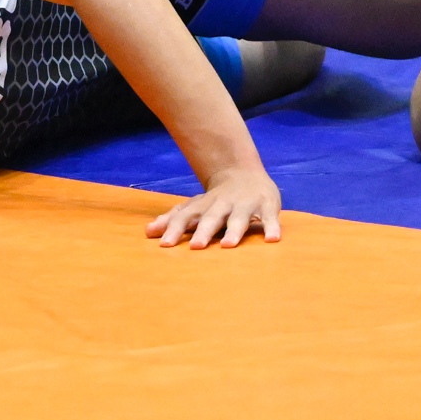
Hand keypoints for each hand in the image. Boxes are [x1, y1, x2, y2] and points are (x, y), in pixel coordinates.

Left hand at [147, 165, 281, 249]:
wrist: (244, 173)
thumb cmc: (215, 199)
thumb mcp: (195, 206)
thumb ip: (174, 219)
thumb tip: (148, 232)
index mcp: (204, 205)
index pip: (187, 216)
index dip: (175, 228)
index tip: (164, 244)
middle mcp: (223, 203)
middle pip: (212, 217)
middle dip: (204, 230)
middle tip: (196, 246)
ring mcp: (246, 204)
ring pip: (239, 217)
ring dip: (234, 230)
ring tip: (228, 245)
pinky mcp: (267, 206)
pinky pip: (270, 218)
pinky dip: (271, 227)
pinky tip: (272, 239)